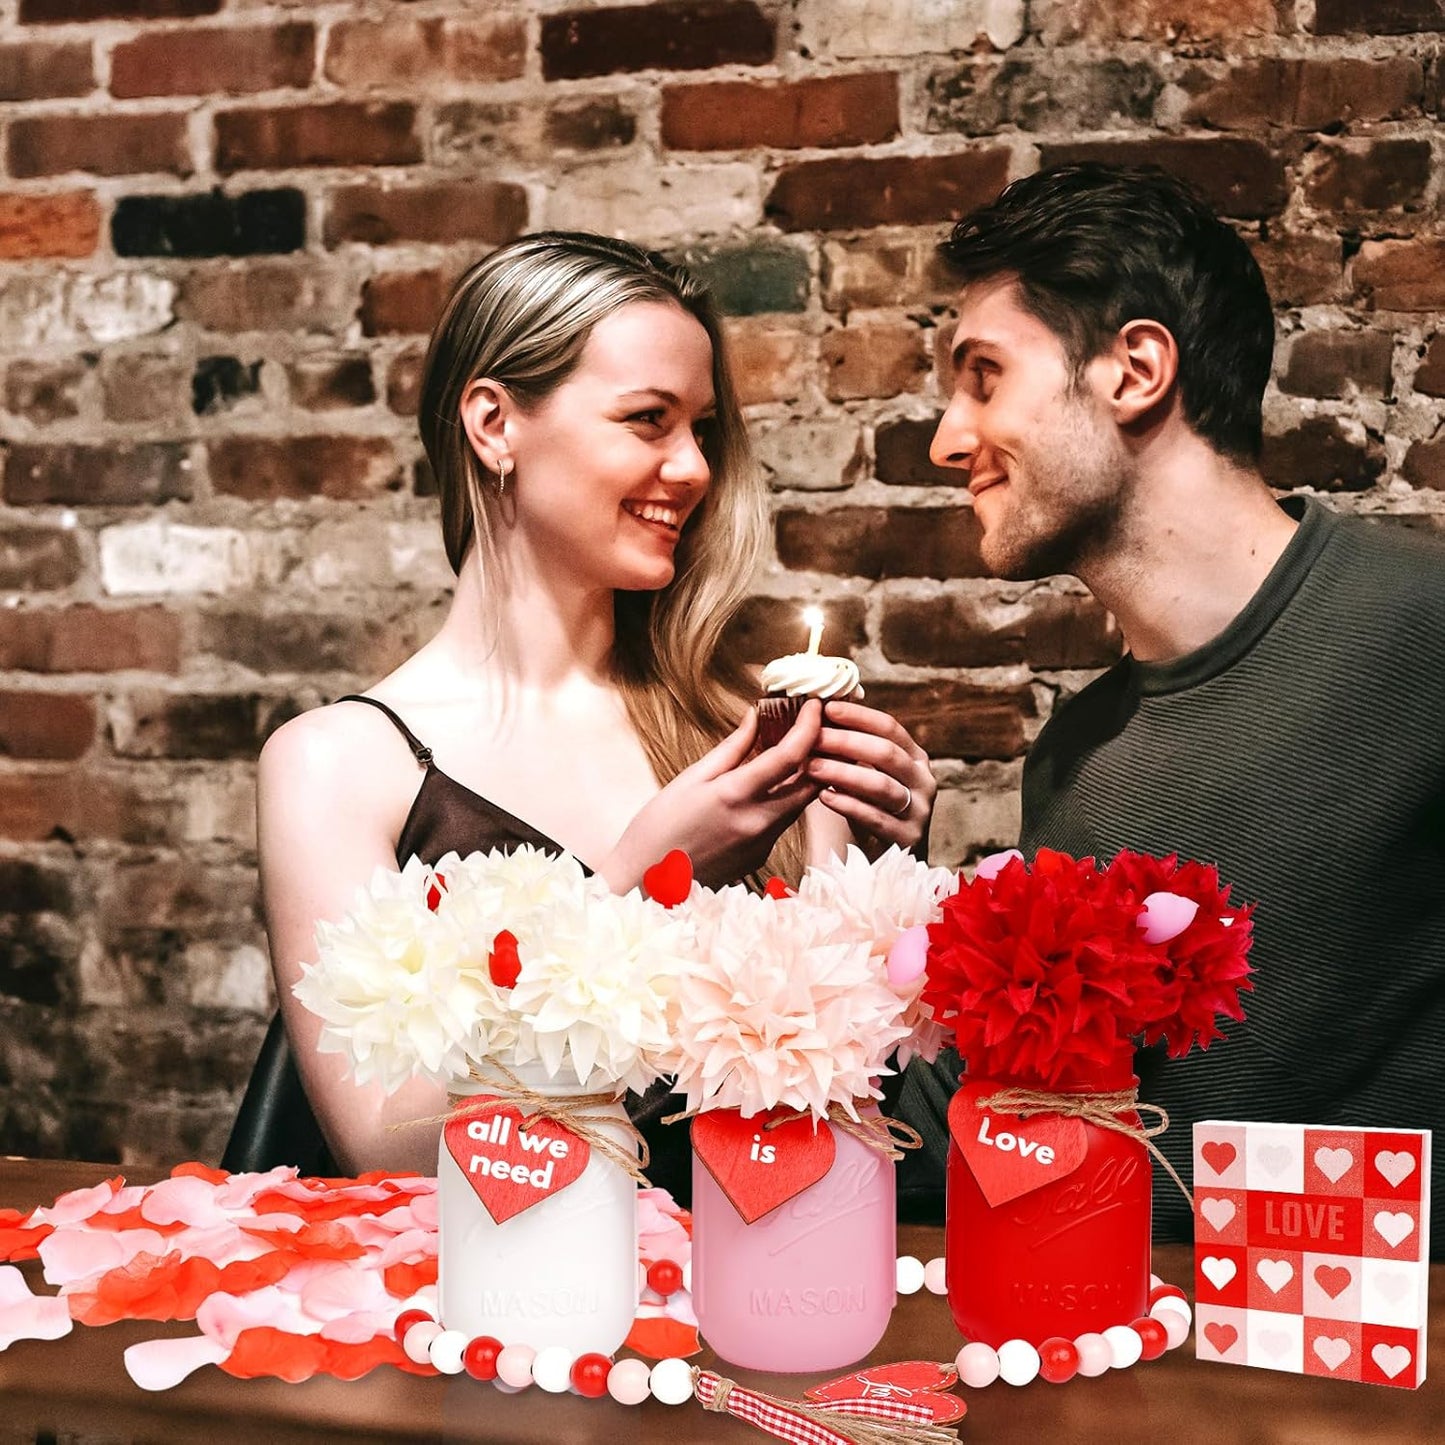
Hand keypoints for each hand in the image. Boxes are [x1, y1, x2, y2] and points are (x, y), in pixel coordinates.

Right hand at [601, 701, 823, 889]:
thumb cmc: (657, 829)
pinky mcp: (761, 857)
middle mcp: (758, 822)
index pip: (792, 755)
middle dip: (817, 751)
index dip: (810, 726)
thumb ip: (732, 748)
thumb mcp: (690, 779)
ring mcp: (763, 844)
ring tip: (787, 749)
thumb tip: (756, 718)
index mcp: (736, 795)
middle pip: (811, 781)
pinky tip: (767, 786)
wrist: (645, 885)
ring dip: (802, 775)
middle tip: (808, 726)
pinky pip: (783, 821)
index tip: (813, 705)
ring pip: (800, 802)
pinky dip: (783, 798)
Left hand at [806, 699, 935, 852]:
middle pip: (886, 753)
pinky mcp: (908, 838)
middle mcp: (923, 781)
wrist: (891, 859)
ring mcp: (920, 811)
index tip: (828, 708)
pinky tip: (824, 796)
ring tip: (812, 767)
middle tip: (813, 737)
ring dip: (843, 773)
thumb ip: (854, 749)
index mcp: (915, 758)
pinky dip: (848, 805)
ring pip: (881, 786)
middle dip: (846, 742)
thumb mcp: (869, 775)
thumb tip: (820, 712)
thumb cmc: (873, 808)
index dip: (859, 716)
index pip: (890, 728)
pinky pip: (876, 818)